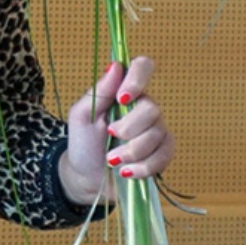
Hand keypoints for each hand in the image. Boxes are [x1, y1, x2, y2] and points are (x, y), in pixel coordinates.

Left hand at [57, 56, 173, 206]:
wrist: (87, 178)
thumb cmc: (84, 143)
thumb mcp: (81, 116)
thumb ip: (99, 91)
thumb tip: (115, 65)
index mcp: (124, 92)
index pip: (142, 68)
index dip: (137, 79)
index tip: (122, 99)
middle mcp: (143, 107)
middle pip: (151, 108)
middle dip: (128, 129)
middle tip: (110, 136)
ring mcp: (156, 130)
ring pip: (156, 135)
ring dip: (131, 152)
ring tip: (112, 161)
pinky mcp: (163, 152)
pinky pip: (163, 156)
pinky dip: (143, 167)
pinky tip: (127, 172)